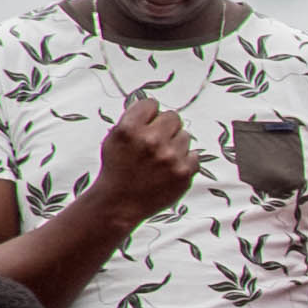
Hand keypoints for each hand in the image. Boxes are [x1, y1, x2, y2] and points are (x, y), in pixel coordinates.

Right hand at [94, 93, 198, 220]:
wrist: (120, 203)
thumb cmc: (117, 169)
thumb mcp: (114, 138)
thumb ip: (133, 119)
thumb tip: (153, 106)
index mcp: (130, 130)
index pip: (151, 104)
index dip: (149, 114)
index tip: (147, 124)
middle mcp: (151, 141)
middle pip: (173, 117)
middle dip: (165, 127)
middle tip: (156, 142)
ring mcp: (170, 157)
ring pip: (185, 136)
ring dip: (175, 144)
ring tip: (161, 159)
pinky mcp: (184, 172)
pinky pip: (194, 155)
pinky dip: (184, 161)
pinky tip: (169, 169)